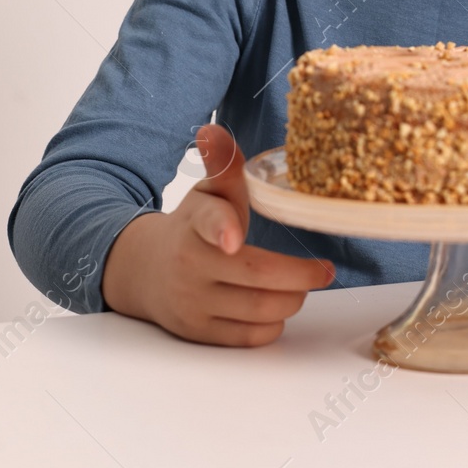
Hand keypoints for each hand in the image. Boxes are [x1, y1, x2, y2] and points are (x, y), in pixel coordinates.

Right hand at [100, 123, 334, 345]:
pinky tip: (277, 306)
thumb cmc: (190, 228)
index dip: (222, 228)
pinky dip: (273, 323)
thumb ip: (221, 166)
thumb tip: (213, 131)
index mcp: (195, 225)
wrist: (145, 273)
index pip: (209, 223)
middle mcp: (189, 267)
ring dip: (292, 299)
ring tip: (301, 286)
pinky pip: (250, 337)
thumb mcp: (206, 193)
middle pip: (258, 276)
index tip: (233, 237)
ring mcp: (192, 303)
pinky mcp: (199, 333)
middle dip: (301, 276)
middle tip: (322, 270)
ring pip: (260, 310)